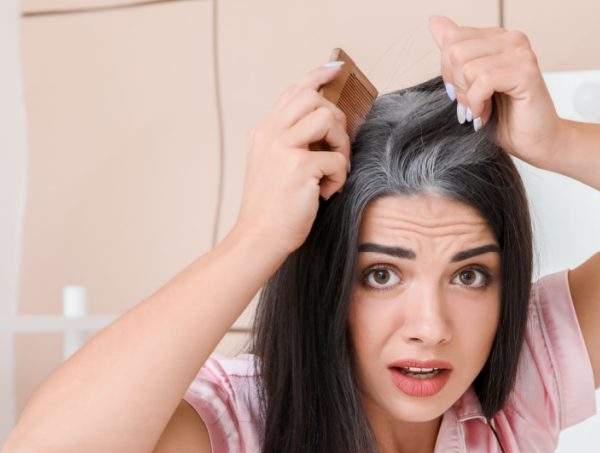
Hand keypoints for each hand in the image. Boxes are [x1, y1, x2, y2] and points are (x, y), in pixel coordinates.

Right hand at [232, 64, 350, 256]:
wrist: (258, 238)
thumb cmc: (272, 208)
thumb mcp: (273, 165)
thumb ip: (292, 142)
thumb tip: (328, 125)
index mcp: (263, 132)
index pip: (294, 91)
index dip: (318, 75)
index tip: (335, 68)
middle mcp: (270, 134)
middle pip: (313, 97)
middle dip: (336, 117)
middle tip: (337, 146)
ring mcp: (283, 148)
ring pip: (328, 118)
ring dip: (341, 144)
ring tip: (333, 169)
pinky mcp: (299, 166)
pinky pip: (337, 158)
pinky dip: (339, 177)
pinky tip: (326, 192)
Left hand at [428, 15, 569, 166]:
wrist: (536, 143)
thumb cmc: (505, 118)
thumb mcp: (468, 84)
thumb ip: (454, 53)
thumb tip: (435, 22)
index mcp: (496, 37)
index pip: (451, 37)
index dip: (448, 72)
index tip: (463, 93)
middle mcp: (510, 38)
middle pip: (455, 50)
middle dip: (457, 85)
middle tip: (471, 105)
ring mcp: (520, 53)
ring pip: (467, 66)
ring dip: (468, 97)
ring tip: (481, 110)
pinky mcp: (526, 71)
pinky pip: (482, 80)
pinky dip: (477, 103)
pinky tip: (485, 114)